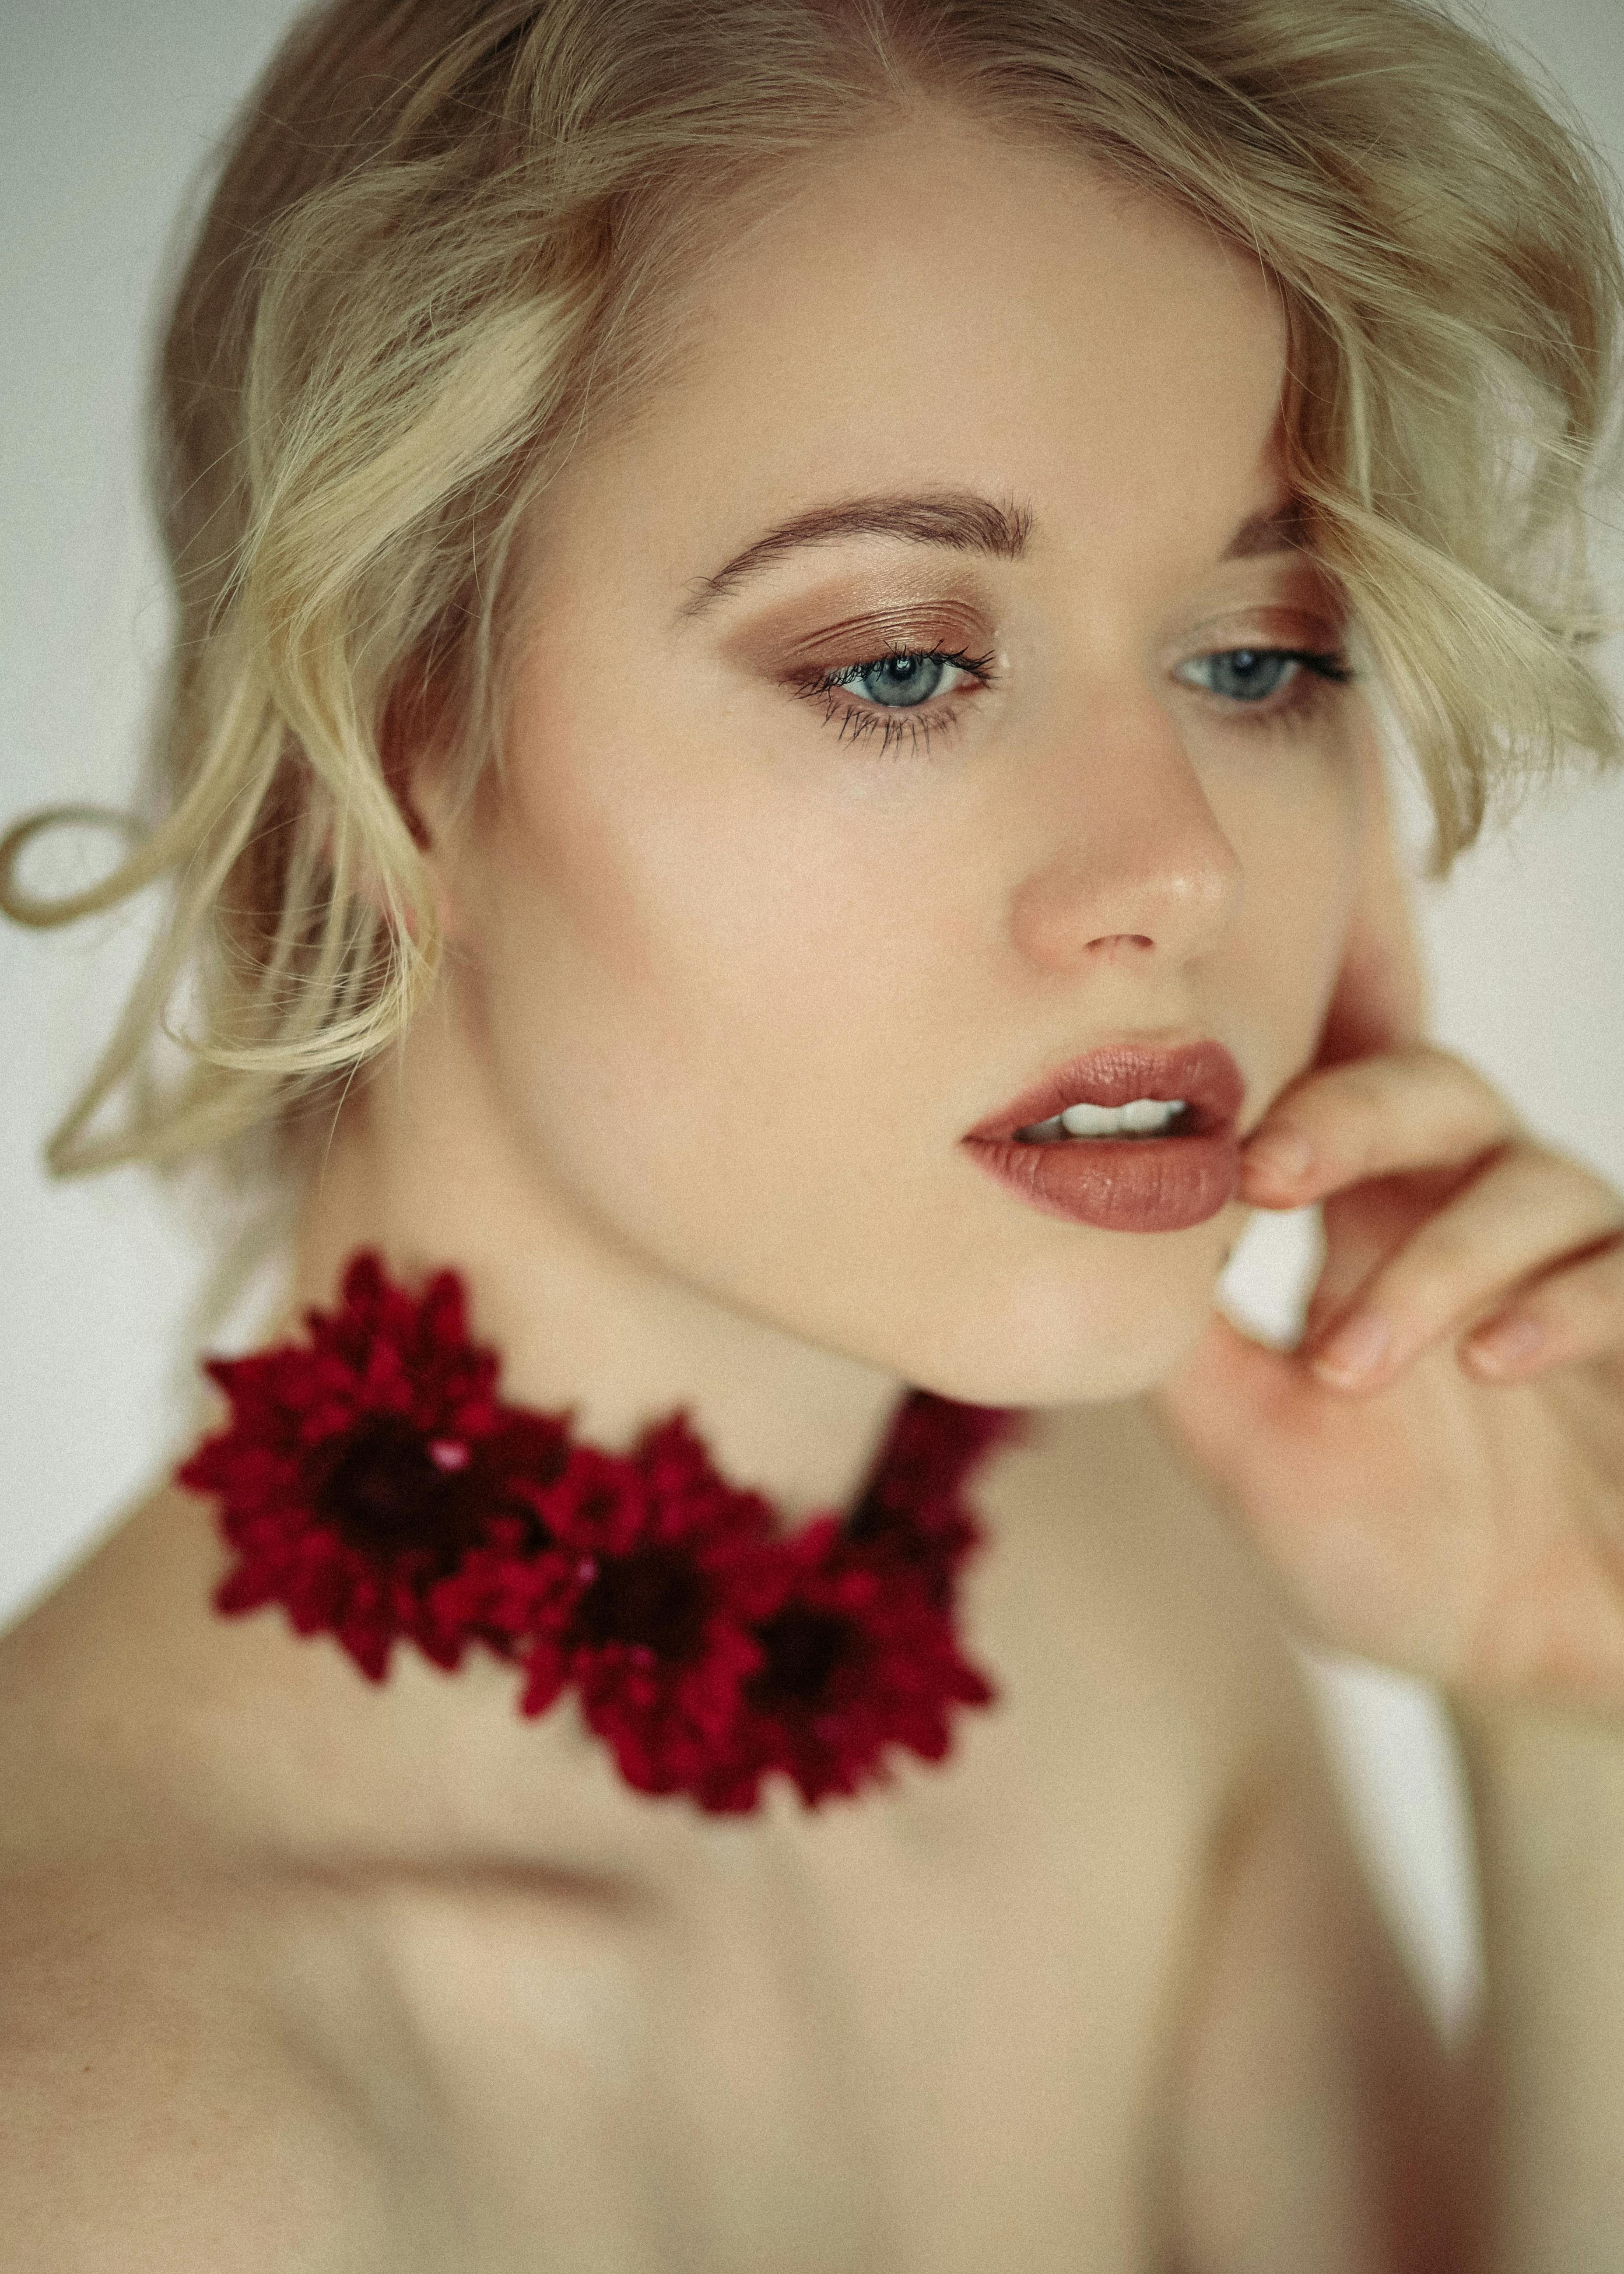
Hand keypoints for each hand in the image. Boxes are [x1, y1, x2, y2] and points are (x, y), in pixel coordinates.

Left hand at [1156, 742, 1623, 1712]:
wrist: (1525, 1673)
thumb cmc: (1388, 1549)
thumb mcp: (1257, 1455)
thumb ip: (1186, 1353)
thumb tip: (1074, 1257)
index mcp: (1375, 1228)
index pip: (1327, 1101)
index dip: (1268, 1095)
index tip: (1192, 1139)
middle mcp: (1479, 1220)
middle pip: (1433, 1092)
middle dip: (1348, 1114)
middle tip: (1265, 1169)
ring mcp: (1579, 1268)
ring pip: (1529, 1184)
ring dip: (1434, 1263)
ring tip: (1346, 1363)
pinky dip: (1562, 1305)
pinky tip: (1495, 1361)